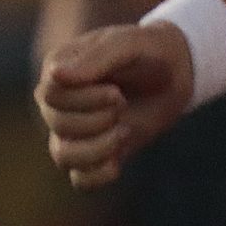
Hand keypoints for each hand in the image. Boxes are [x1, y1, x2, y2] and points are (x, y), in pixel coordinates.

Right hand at [35, 21, 192, 188]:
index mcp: (57, 69)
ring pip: (62, 155)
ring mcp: (72, 130)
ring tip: (125, 132)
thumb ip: (95, 59)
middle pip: (56, 123)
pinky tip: (118, 163)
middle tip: (124, 104)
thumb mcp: (127, 45)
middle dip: (97, 120)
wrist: (175, 72)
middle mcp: (57, 101)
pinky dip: (97, 176)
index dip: (83, 100)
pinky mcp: (93, 153)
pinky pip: (79, 179)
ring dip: (97, 149)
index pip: (50, 95)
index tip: (117, 92)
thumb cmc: (148, 52)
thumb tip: (55, 75)